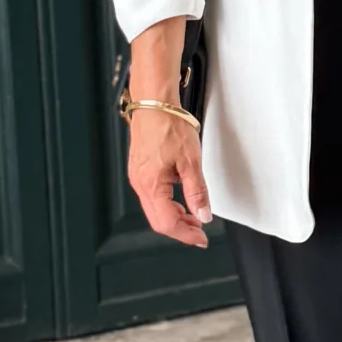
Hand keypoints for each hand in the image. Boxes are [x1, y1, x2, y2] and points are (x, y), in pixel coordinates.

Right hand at [125, 17, 211, 247]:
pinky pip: (153, 196)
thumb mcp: (191, 161)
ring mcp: (138, 177)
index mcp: (151, 185)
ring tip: (195, 216)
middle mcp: (140, 184)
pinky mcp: (140, 169)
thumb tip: (203, 214)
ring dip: (175, 217)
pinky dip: (168, 204)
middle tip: (201, 232)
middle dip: (181, 230)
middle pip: (159, 221)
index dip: (186, 235)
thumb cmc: (169, 124)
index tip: (202, 239)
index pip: (167, 223)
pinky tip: (181, 200)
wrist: (154, 101)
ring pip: (155, 209)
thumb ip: (197, 192)